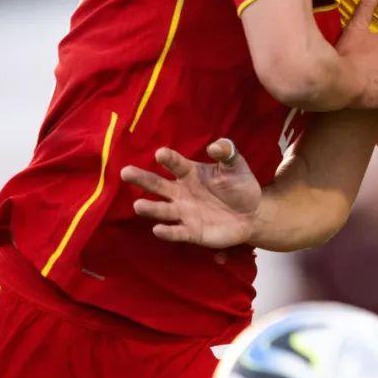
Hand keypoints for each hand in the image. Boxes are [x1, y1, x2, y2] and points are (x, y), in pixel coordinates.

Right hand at [120, 138, 261, 247]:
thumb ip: (227, 153)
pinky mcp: (191, 232)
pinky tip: (158, 229)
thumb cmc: (239, 186)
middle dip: (142, 179)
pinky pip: (177, 232)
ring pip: (162, 210)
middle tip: (126, 172)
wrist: (251, 214)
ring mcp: (185, 212)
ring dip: (150, 208)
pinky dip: (168, 232)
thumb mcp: (236, 166)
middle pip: (158, 185)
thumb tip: (215, 145)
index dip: (169, 158)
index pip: (177, 164)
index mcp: (191, 173)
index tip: (160, 154)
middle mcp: (182, 192)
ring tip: (138, 205)